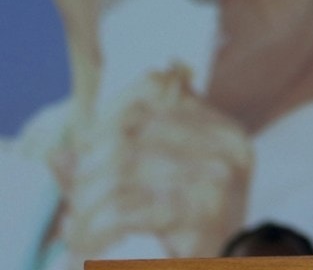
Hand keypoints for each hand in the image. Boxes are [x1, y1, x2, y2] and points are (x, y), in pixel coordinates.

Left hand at [60, 64, 251, 261]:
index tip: (85, 152)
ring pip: (119, 170)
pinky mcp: (201, 213)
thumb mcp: (167, 192)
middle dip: (87, 169)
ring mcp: (216, 177)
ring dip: (84, 206)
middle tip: (75, 204)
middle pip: (127, 132)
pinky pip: (123, 210)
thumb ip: (116, 168)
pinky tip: (85, 249)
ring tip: (76, 232)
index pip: (151, 92)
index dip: (106, 118)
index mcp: (221, 130)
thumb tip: (57, 154)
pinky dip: (93, 232)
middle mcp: (225, 146)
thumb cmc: (197, 239)